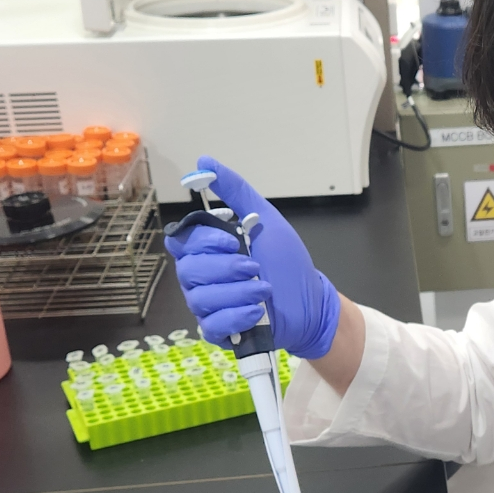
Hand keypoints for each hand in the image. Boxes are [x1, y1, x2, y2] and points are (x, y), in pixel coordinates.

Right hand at [163, 156, 340, 358]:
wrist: (311, 301)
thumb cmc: (287, 262)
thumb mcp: (265, 219)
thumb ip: (236, 192)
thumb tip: (205, 161)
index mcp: (208, 250)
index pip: (182, 242)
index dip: (204, 242)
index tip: (233, 241)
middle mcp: (202, 277)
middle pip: (189, 271)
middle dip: (225, 269)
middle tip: (255, 267)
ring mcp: (209, 306)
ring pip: (200, 299)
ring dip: (237, 293)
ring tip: (264, 290)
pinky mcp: (221, 331)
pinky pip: (212, 326)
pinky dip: (236, 317)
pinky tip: (257, 312)